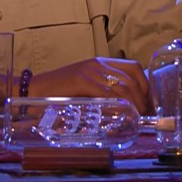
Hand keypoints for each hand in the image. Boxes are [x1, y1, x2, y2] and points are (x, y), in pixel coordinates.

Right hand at [28, 57, 151, 113]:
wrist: (32, 90)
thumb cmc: (59, 92)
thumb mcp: (85, 87)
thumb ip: (103, 91)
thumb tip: (125, 107)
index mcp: (101, 63)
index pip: (134, 68)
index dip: (145, 86)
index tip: (148, 103)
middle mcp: (98, 64)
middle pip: (132, 78)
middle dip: (142, 99)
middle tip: (144, 115)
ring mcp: (90, 71)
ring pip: (122, 86)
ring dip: (133, 104)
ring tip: (135, 118)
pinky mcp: (81, 81)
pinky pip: (106, 93)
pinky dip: (117, 105)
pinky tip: (120, 114)